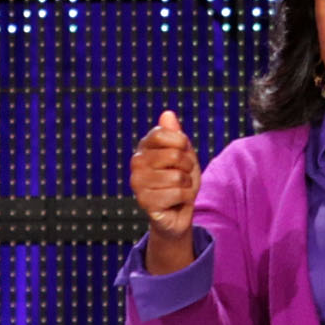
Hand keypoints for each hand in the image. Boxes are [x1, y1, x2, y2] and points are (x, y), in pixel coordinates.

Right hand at [131, 111, 199, 272]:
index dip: (181, 143)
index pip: (163, 134)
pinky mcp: (144, 202)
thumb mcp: (184, 153)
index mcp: (144, 147)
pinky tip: (175, 201)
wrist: (178, 210)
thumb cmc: (181, 179)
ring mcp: (138, 182)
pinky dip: (184, 198)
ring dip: (187, 185)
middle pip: (175, 156)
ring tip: (179, 189)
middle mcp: (136, 162)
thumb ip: (176, 134)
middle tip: (183, 176)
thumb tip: (167, 113)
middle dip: (188, 167)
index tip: (182, 153)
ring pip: (177, 177)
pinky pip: (177, 194)